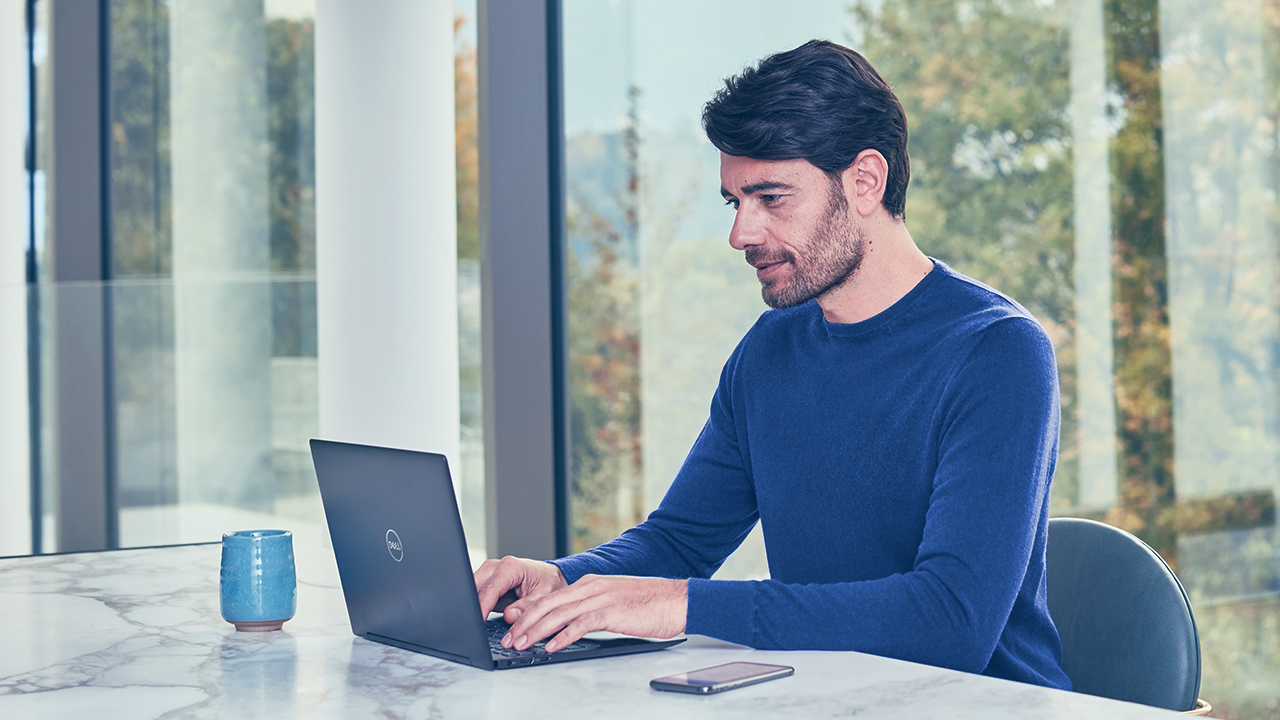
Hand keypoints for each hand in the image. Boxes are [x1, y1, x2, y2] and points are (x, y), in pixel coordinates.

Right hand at [474, 556, 568, 617]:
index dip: (482, 607)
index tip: (478, 623)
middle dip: (473, 607)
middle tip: (477, 627)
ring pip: (471, 593)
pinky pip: (476, 597)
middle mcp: (495, 568)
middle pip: (474, 588)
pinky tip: (485, 618)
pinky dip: (478, 609)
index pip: (489, 589)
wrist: (548, 577)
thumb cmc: (548, 582)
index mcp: (509, 567)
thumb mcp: (545, 596)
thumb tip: (510, 615)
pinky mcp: (485, 584)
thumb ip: (528, 606)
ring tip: (482, 624)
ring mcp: (488, 575)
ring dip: (475, 608)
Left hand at [500, 574, 686, 652]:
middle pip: (548, 603)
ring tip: (522, 644)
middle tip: (509, 639)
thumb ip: (591, 609)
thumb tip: (569, 626)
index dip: (528, 612)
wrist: (677, 600)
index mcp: (589, 584)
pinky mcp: (612, 611)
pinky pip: (581, 624)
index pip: (550, 597)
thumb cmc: (649, 604)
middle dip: (524, 622)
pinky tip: (551, 647)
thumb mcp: (613, 602)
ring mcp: (601, 598)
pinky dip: (563, 636)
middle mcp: (591, 587)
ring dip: (537, 630)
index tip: (513, 627)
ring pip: (559, 613)